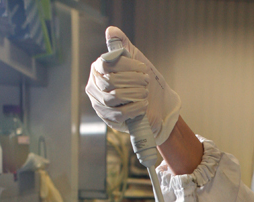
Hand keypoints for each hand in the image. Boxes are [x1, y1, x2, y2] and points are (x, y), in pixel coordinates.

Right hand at [85, 26, 180, 144]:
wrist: (159, 105)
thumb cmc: (145, 81)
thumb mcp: (136, 59)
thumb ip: (123, 44)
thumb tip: (111, 30)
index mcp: (99, 69)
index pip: (106, 64)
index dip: (126, 66)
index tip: (143, 68)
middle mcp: (95, 86)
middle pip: (110, 81)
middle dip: (133, 81)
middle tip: (146, 81)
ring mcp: (99, 103)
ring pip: (113, 97)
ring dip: (135, 94)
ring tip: (145, 93)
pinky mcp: (108, 118)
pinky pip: (119, 114)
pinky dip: (134, 108)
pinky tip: (143, 105)